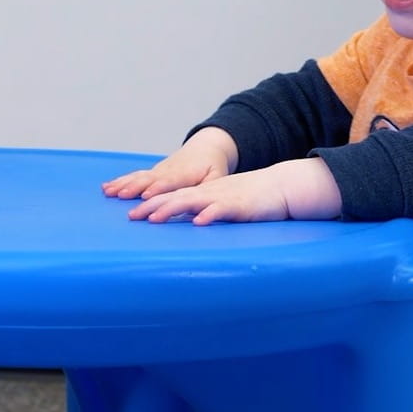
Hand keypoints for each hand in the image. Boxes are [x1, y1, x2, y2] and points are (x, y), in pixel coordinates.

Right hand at [102, 127, 238, 199]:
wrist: (206, 147)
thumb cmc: (213, 166)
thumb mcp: (218, 176)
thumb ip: (209, 189)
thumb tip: (200, 203)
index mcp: (184, 174)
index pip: (169, 182)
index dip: (157, 188)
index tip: (146, 195)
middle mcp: (167, 171)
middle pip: (148, 180)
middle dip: (134, 188)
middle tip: (121, 195)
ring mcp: (157, 171)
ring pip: (138, 176)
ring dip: (123, 184)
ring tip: (109, 192)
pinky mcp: (152, 172)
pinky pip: (134, 176)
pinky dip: (120, 181)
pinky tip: (107, 187)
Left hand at [123, 158, 342, 224]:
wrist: (282, 186)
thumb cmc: (252, 198)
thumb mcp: (223, 204)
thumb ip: (205, 211)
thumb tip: (187, 224)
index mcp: (203, 193)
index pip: (171, 197)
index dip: (150, 204)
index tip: (131, 214)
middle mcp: (208, 193)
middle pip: (174, 197)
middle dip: (151, 206)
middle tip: (130, 216)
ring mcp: (223, 198)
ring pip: (192, 201)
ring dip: (171, 209)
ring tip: (153, 218)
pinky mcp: (240, 206)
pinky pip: (222, 210)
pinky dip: (209, 215)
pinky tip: (198, 222)